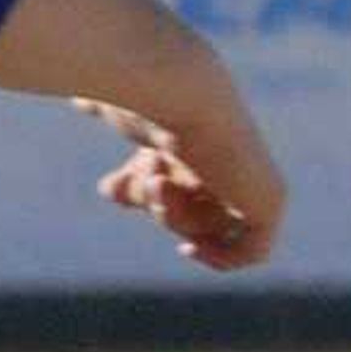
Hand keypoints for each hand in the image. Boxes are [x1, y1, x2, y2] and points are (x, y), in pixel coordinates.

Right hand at [77, 95, 283, 269]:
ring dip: (173, 216)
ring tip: (162, 182)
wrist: (184, 93)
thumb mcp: (117, 107)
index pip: (168, 182)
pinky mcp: (269, 202)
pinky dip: (221, 258)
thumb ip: (102, 105)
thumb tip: (80, 100)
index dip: (138, 192)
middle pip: (186, 208)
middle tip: (149, 178)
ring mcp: (250, 180)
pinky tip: (189, 248)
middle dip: (155, 204)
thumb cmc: (149, 97)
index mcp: (196, 138)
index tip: (114, 185)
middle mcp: (226, 158)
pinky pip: (253, 251)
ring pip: (206, 228)